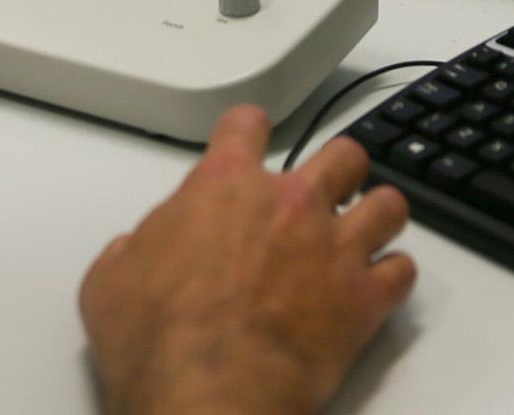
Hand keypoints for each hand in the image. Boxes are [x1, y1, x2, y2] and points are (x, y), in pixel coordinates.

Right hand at [79, 107, 414, 414]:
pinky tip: (377, 287)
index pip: (246, 124)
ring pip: (388, 203)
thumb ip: (132, 249)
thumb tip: (133, 251)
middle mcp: (290, 202)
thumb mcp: (110, 282)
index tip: (251, 139)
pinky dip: (392, 277)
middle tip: (325, 195)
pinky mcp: (364, 297)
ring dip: (377, 216)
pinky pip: (402, 270)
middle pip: (342, 153)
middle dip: (337, 171)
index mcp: (225, 185)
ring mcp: (335, 246)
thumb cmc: (158, 339)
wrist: (210, 389)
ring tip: (365, 233)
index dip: (248, 131)